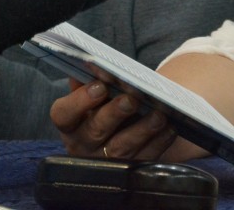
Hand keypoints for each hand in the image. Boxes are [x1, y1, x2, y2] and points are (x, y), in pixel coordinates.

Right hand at [50, 77, 179, 160]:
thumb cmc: (102, 106)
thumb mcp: (91, 95)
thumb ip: (89, 81)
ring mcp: (106, 161)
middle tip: (130, 99)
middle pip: (95, 131)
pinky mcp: (129, 170)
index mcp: (70, 123)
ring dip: (142, 130)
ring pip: (122, 148)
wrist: (118, 133)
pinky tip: (169, 127)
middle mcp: (83, 145)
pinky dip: (159, 142)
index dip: (79, 101)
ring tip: (158, 114)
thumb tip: (91, 64)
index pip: (63, 114)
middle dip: (114, 114)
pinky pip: (145, 158)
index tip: (99, 86)